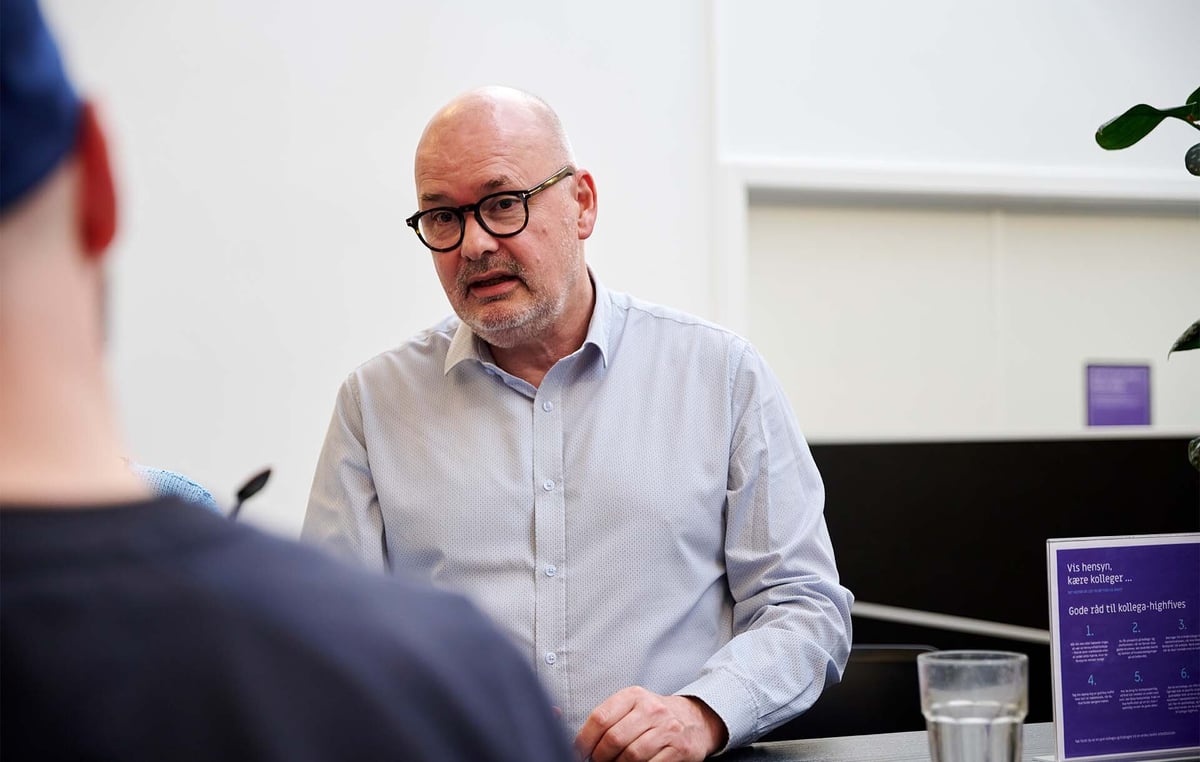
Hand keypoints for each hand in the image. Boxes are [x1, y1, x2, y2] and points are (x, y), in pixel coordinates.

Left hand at [574, 686, 726, 761]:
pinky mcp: (679, 749)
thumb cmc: (656, 716)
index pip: (600, 718)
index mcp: (634, 696)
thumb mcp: (633, 707)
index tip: (581, 752)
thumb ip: (610, 720)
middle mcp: (651, 709)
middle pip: (614, 739)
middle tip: (598, 761)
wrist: (695, 720)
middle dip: (600, 757)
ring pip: (631, 755)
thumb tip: (584, 745)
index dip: (585, 740)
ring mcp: (667, 729)